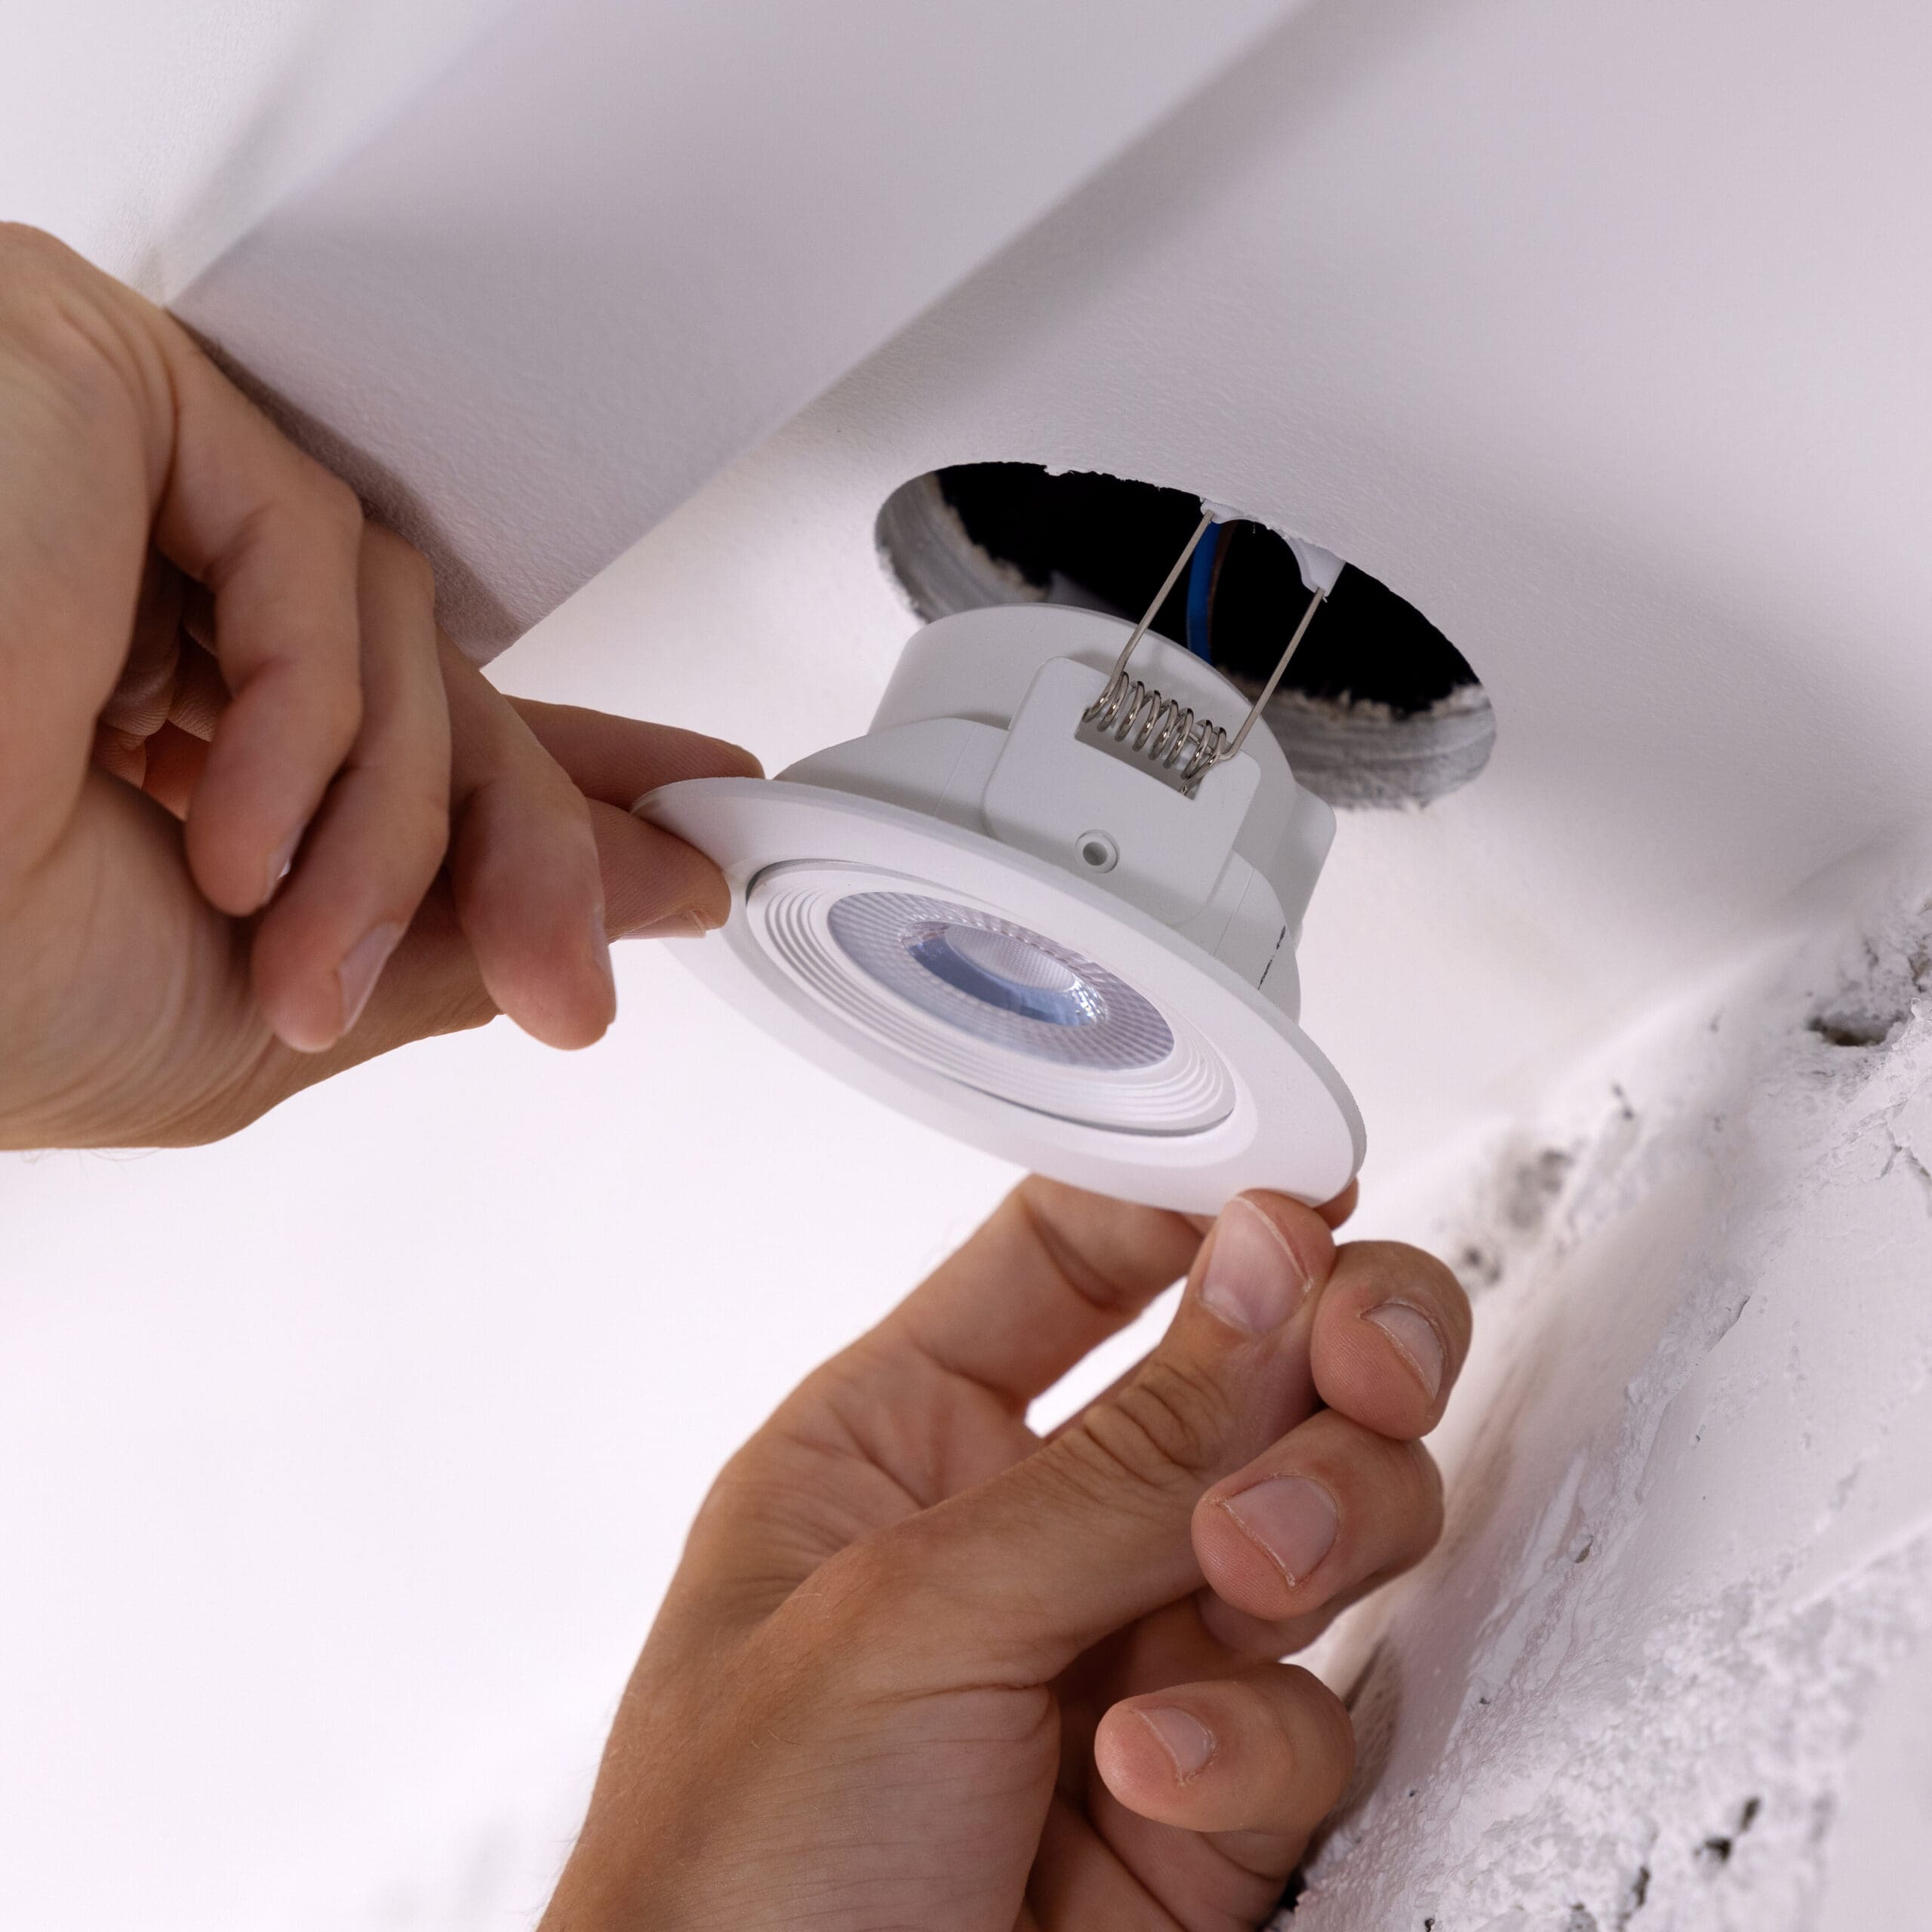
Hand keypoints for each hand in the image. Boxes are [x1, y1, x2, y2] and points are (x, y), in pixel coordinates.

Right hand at [0, 224, 756, 1147]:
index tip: (671, 833)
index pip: (395, 730)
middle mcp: (138, 602)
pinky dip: (312, 729)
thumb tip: (617, 915)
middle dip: (521, 844)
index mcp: (153, 732)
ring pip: (395, 633)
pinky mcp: (114, 401)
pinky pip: (316, 560)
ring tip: (313, 970)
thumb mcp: (252, 1018)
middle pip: (425, 685)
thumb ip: (439, 945)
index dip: (545, 787)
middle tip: (583, 963)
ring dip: (391, 838)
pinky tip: (241, 847)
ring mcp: (121, 500)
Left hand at [543, 1180, 1469, 1930]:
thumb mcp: (903, 1619)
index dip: (1200, 1206)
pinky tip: (1155, 1784)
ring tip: (1244, 1576)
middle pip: (1241, 1372)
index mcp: (904, 1440)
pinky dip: (1259, 1745)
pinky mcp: (1207, 1805)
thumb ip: (1117, 1452)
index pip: (1078, 1252)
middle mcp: (1027, 1533)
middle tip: (1363, 1362)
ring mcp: (1128, 1664)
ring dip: (1315, 1523)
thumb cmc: (723, 1896)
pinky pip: (1309, 1718)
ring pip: (1318, 1522)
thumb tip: (1266, 1260)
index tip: (1308, 1187)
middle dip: (1325, 1356)